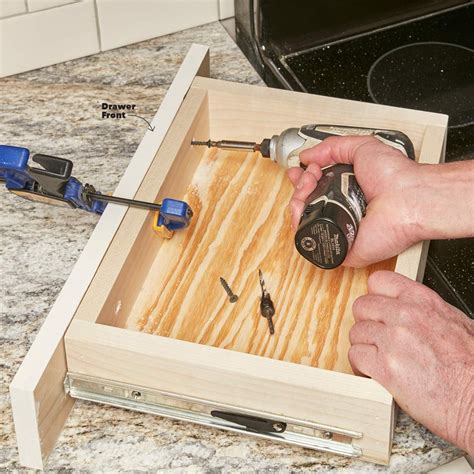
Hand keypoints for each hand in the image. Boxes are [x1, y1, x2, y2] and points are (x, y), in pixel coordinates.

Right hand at [288, 136, 422, 266]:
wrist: (408, 198)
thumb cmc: (395, 176)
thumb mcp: (363, 147)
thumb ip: (334, 146)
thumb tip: (308, 154)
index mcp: (347, 189)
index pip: (316, 187)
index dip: (303, 178)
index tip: (299, 170)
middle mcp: (342, 209)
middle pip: (306, 203)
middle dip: (299, 186)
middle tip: (308, 177)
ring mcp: (340, 229)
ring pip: (304, 221)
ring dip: (297, 203)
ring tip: (306, 190)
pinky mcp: (340, 247)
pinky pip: (312, 243)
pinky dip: (300, 228)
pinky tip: (302, 214)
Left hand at [349, 270, 473, 452]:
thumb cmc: (471, 368)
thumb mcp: (453, 322)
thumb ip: (423, 311)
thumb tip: (404, 308)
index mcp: (423, 301)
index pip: (379, 281)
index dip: (374, 296)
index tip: (377, 309)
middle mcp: (405, 316)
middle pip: (362, 306)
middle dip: (366, 322)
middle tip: (376, 337)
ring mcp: (393, 340)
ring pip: (356, 332)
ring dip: (364, 346)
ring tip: (378, 358)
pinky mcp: (385, 367)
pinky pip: (355, 356)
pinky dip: (360, 366)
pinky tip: (373, 372)